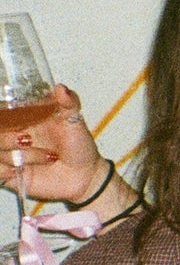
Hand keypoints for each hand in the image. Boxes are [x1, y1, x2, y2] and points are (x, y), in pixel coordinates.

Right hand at [1, 85, 108, 205]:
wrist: (86, 176)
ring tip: (47, 158)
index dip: (2, 113)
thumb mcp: (75, 122)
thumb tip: (61, 88)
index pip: (2, 113)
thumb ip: (69, 103)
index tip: (10, 117)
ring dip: (16, 155)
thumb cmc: (79, 147)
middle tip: (27, 139)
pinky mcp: (10, 175)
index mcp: (22, 119)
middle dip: (5, 137)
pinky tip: (19, 170)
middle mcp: (12, 136)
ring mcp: (10, 155)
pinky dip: (4, 170)